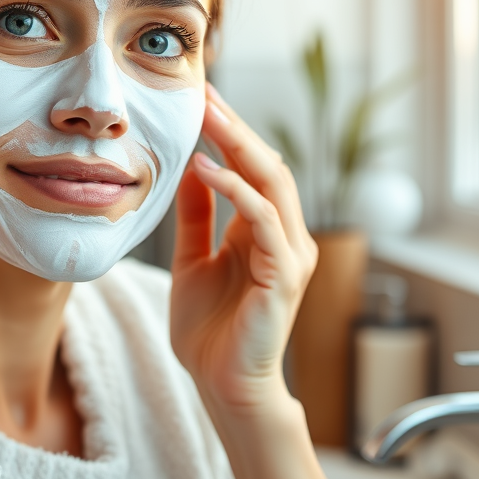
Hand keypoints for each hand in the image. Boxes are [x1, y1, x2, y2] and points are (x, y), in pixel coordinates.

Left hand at [169, 84, 316, 415]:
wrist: (221, 384)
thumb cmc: (210, 330)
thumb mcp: (193, 259)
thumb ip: (196, 217)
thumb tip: (189, 168)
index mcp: (264, 232)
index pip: (253, 169)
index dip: (230, 133)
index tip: (202, 100)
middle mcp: (285, 237)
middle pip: (267, 166)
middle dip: (236, 128)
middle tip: (206, 93)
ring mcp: (289, 256)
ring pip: (273, 184)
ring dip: (239, 147)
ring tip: (208, 116)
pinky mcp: (283, 276)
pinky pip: (263, 222)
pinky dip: (237, 191)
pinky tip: (206, 170)